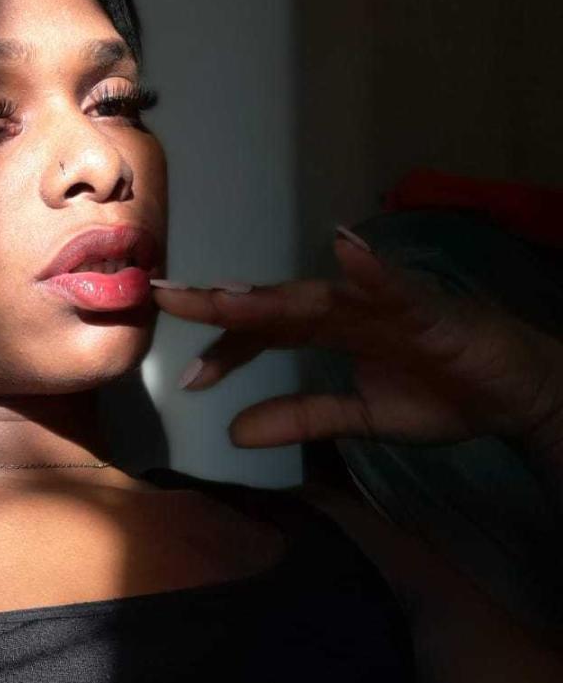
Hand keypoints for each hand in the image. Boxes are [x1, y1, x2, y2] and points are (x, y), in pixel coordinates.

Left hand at [150, 229, 562, 451]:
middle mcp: (344, 308)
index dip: (224, 352)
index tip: (186, 378)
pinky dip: (371, 270)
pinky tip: (345, 252)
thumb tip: (234, 431)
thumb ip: (301, 418)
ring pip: (318, 295)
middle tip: (168, 299)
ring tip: (227, 294)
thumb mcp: (361, 417)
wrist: (515, 390)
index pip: (262, 334)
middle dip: (222, 304)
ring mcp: (380, 303)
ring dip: (273, 293)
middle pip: (274, 305)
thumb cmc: (439, 392)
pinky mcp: (424, 305)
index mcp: (328, 331)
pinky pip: (394, 287)